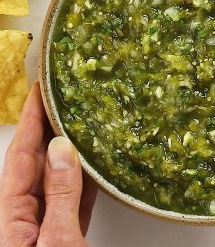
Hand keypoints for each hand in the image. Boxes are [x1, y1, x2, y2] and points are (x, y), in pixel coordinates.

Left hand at [0, 82, 96, 246]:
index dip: (30, 119)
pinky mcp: (65, 235)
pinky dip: (85, 177)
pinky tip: (94, 163)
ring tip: (81, 122)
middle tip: (64, 98)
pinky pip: (74, 196)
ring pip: (58, 176)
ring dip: (70, 148)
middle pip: (37, 160)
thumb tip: (62, 149)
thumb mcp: (57, 242)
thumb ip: (60, 195)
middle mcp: (24, 217)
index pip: (20, 155)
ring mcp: (46, 226)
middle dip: (49, 126)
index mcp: (11, 218)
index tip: (40, 91)